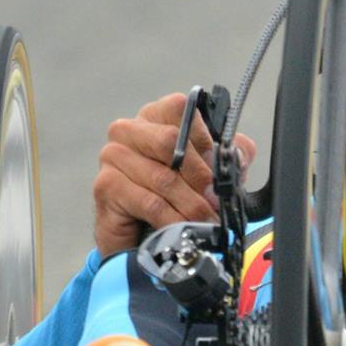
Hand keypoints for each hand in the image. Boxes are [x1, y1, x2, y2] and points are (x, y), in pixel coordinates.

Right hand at [92, 91, 256, 257]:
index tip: (218, 166)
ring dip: (192, 204)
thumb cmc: (175, 196)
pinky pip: (150, 203)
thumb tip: (238, 154)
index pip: (180, 109)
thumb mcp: (211, 170)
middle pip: (170, 141)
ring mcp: (113, 156)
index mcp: (155, 116)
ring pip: (163, 178)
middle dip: (199, 174)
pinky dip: (174, 219)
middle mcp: (129, 129)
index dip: (203, 138)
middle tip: (216, 198)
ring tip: (208, 220)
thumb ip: (230, 154)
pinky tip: (185, 229)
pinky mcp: (106, 185)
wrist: (142, 236)